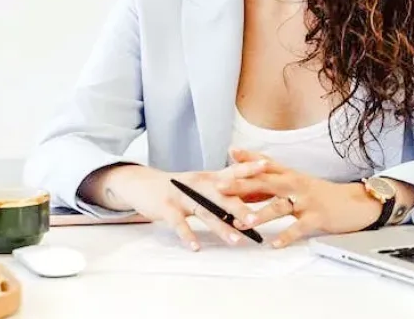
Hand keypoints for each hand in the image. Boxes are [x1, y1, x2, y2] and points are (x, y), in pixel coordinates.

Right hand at [85, 158, 268, 250]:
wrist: (144, 184)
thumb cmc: (179, 187)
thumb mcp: (201, 184)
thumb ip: (222, 189)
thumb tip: (251, 197)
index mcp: (209, 177)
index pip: (232, 171)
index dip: (249, 167)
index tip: (268, 166)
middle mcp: (198, 184)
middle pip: (222, 195)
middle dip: (240, 207)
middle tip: (257, 219)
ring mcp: (182, 196)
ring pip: (204, 211)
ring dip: (220, 227)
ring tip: (235, 241)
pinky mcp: (167, 208)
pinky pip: (179, 223)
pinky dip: (187, 235)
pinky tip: (195, 247)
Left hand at [217, 149, 381, 247]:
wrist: (352, 203)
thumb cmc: (319, 194)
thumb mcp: (295, 184)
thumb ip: (272, 184)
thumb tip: (245, 185)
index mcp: (290, 175)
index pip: (266, 163)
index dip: (248, 157)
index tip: (230, 152)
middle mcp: (295, 184)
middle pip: (266, 182)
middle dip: (242, 185)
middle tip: (221, 187)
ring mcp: (305, 200)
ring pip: (280, 206)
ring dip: (262, 213)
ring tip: (245, 220)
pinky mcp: (316, 217)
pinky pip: (299, 228)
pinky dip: (286, 236)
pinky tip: (274, 243)